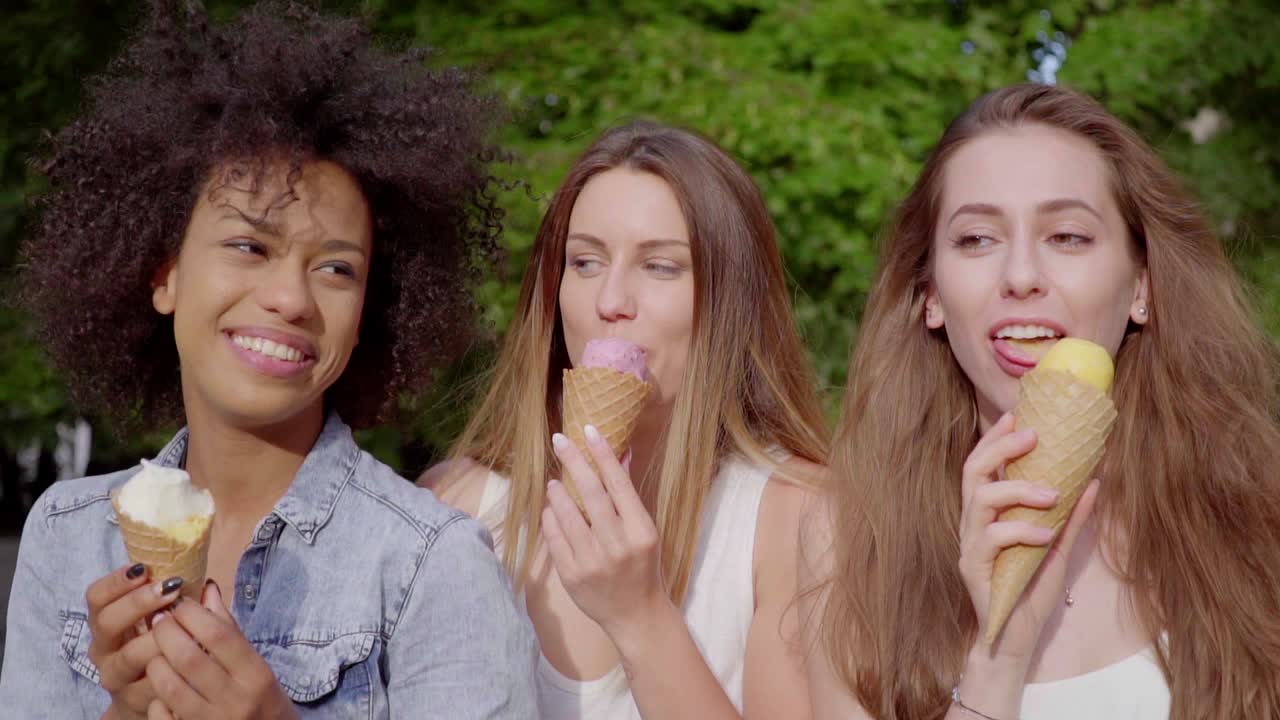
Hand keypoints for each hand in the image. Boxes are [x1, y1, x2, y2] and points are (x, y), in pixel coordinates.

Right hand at [86, 564, 184, 718]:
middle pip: (108, 622)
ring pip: (129, 656)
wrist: (149, 698)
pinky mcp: (132, 700)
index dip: (116, 581)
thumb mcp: (162, 622)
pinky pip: (151, 683)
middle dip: (138, 603)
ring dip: (158, 637)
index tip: (143, 568)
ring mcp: (115, 677)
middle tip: (169, 589)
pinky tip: (193, 655)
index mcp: (105, 623)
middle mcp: (103, 649)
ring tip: (185, 624)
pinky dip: (174, 668)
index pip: (96, 597)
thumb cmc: (157, 647)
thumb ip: (180, 602)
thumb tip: (210, 586)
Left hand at [143, 581, 297, 719]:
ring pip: (169, 687)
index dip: (193, 614)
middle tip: (160, 621)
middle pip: (189, 657)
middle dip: (167, 632)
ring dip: (156, 662)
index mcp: (256, 675)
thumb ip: (228, 629)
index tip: (181, 604)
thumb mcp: (254, 665)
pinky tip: (160, 687)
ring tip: (157, 651)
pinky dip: (155, 698)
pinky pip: (160, 715)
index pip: (219, 634)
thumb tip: (206, 589)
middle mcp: (236, 700)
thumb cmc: (261, 699)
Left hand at [542, 425, 671, 641]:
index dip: (603, 455)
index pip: (619, 484)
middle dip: (573, 462)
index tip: (589, 430)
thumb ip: (628, 496)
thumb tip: (620, 454)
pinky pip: (554, 539)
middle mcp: (618, 545)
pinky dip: (550, 519)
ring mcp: (593, 562)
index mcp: (641, 531)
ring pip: (567, 515)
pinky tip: (551, 509)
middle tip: (559, 440)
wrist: (636, 615)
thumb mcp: (644, 531)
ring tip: (555, 481)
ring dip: (557, 491)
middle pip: (591, 494)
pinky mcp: (572, 576)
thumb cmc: (642, 566)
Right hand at [957, 412, 1099, 662]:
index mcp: (988, 516)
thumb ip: (1073, 518)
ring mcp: (970, 546)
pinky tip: (1045, 534)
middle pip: (973, 472)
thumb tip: (1095, 481)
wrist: (1013, 643)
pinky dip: (1020, 530)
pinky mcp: (973, 568)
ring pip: (979, 499)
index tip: (1017, 414)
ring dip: (1017, 490)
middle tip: (1033, 436)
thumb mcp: (1058, 550)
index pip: (982, 466)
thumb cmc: (1030, 595)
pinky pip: (991, 539)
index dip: (995, 438)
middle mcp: (973, 525)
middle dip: (999, 448)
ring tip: (1053, 494)